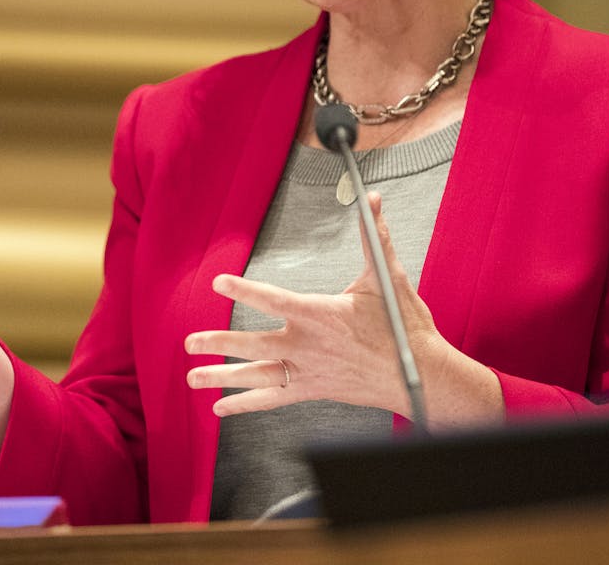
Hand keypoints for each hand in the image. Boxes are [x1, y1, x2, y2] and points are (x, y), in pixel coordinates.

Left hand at [184, 191, 501, 427]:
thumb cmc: (403, 327)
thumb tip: (373, 199)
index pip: (272, 299)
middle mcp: (306, 345)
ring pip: (256, 375)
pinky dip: (245, 404)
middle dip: (218, 343)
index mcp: (319, 314)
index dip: (243, 291)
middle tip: (189, 342)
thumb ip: (374, 238)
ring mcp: (307, 371)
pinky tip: (220, 408)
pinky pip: (272, 399)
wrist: (419, 375)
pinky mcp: (312, 391)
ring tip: (191, 378)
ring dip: (221, 377)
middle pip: (252, 344)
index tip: (217, 284)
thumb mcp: (387, 278)